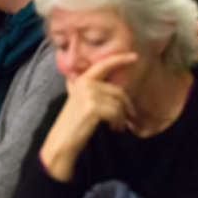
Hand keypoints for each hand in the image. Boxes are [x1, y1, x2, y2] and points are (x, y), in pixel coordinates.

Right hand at [40, 53, 138, 180]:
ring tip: (117, 126)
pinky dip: (118, 122)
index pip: (104, 64)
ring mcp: (88, 95)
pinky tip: (113, 128)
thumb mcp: (82, 101)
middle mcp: (85, 84)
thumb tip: (121, 91)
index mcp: (83, 80)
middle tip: (129, 118)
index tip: (135, 56)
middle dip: (126, 106)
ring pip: (119, 104)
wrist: (62, 140)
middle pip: (118, 91)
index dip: (120, 59)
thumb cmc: (75, 123)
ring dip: (122, 117)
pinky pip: (116, 113)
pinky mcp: (92, 108)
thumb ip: (96, 91)